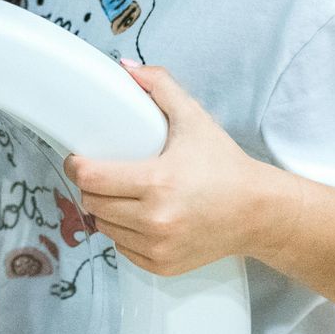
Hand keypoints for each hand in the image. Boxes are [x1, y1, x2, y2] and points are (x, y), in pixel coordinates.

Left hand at [62, 61, 274, 276]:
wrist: (258, 212)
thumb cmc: (225, 166)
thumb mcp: (194, 119)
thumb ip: (160, 86)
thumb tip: (127, 68)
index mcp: (158, 182)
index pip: (91, 178)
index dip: (76, 166)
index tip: (77, 159)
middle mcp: (156, 220)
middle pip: (92, 202)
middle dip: (91, 186)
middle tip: (101, 173)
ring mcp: (158, 247)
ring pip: (104, 227)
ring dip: (105, 211)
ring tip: (121, 194)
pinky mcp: (162, 265)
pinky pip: (122, 248)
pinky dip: (124, 233)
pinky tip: (138, 218)